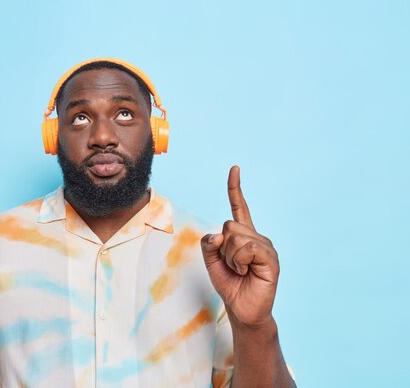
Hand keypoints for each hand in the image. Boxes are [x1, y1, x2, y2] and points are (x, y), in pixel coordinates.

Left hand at [201, 166, 278, 328]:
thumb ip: (209, 245)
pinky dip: (240, 262)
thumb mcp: (211, 262)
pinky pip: (247, 249)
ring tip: (241, 271)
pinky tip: (248, 272)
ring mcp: (265, 247)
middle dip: (223, 248)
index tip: (235, 169)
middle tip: (233, 265)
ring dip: (231, 258)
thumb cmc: (229, 284)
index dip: (235, 188)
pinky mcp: (271, 259)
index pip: (238, 207)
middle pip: (229, 225)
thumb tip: (218, 235)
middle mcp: (256, 236)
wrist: (242, 310)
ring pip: (236, 238)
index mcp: (243, 235)